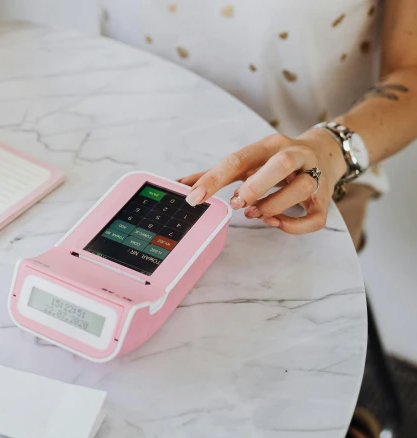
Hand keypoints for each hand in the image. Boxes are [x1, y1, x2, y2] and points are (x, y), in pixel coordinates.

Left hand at [178, 129, 347, 233]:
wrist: (325, 151)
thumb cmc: (275, 161)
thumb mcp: (247, 161)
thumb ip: (215, 173)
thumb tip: (180, 184)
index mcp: (269, 145)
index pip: (239, 159)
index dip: (214, 179)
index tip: (194, 197)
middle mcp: (295, 156)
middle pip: (281, 164)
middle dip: (256, 186)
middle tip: (236, 203)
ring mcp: (313, 175)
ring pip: (302, 189)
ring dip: (273, 205)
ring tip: (254, 213)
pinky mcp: (324, 198)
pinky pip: (315, 216)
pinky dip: (294, 225)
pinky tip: (274, 222)